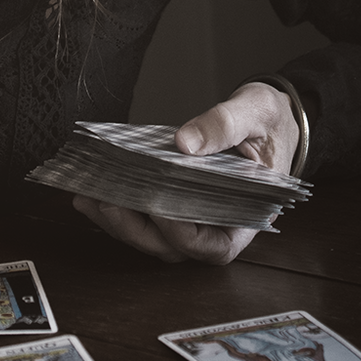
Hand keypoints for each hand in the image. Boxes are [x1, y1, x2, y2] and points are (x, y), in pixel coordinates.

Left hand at [70, 81, 299, 265]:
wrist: (270, 119)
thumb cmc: (270, 122)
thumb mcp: (255, 113)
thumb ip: (224, 126)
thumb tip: (184, 143)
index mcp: (249, 215)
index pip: (212, 245)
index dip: (180, 232)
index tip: (155, 206)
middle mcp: (221, 225)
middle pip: (174, 247)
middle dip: (136, 229)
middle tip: (107, 200)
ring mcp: (197, 219)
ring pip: (155, 238)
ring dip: (120, 223)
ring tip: (89, 196)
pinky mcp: (178, 206)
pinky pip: (147, 218)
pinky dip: (120, 208)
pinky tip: (94, 191)